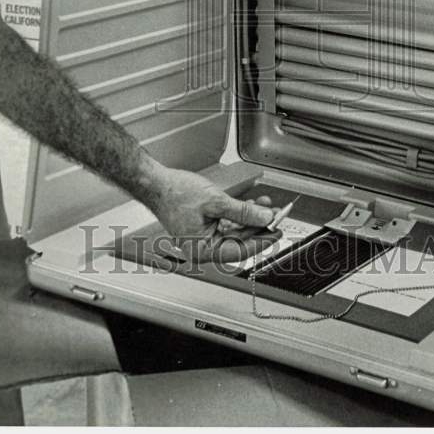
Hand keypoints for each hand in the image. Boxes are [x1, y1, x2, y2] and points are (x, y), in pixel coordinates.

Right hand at [150, 167, 280, 264]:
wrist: (156, 182)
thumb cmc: (174, 194)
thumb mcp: (215, 202)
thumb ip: (243, 212)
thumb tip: (265, 218)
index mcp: (202, 250)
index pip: (240, 250)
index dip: (262, 241)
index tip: (277, 232)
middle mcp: (203, 248)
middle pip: (240, 241)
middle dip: (259, 226)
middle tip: (277, 216)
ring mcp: (203, 237)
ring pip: (236, 231)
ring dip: (251, 218)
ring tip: (266, 206)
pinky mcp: (204, 226)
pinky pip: (227, 224)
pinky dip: (240, 215)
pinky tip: (252, 205)